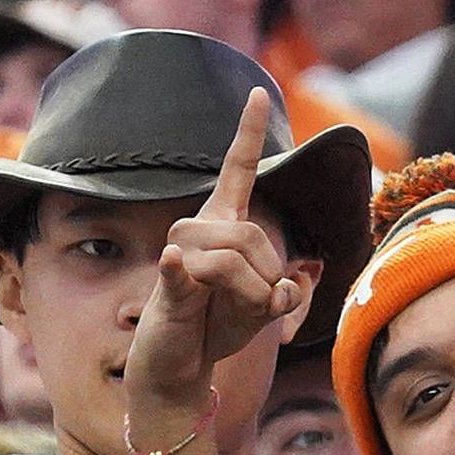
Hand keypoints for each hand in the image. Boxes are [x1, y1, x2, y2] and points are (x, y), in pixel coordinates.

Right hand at [126, 90, 305, 427]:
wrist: (181, 362)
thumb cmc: (221, 324)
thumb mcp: (264, 308)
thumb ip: (284, 294)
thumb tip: (286, 288)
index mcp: (224, 225)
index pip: (236, 170)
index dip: (247, 132)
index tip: (261, 92)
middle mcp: (198, 230)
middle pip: (255, 236)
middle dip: (271, 278)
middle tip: (261, 304)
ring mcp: (178, 256)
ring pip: (237, 261)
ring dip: (254, 298)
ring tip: (237, 314)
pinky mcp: (167, 287)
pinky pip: (180, 270)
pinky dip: (180, 271)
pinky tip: (172, 264)